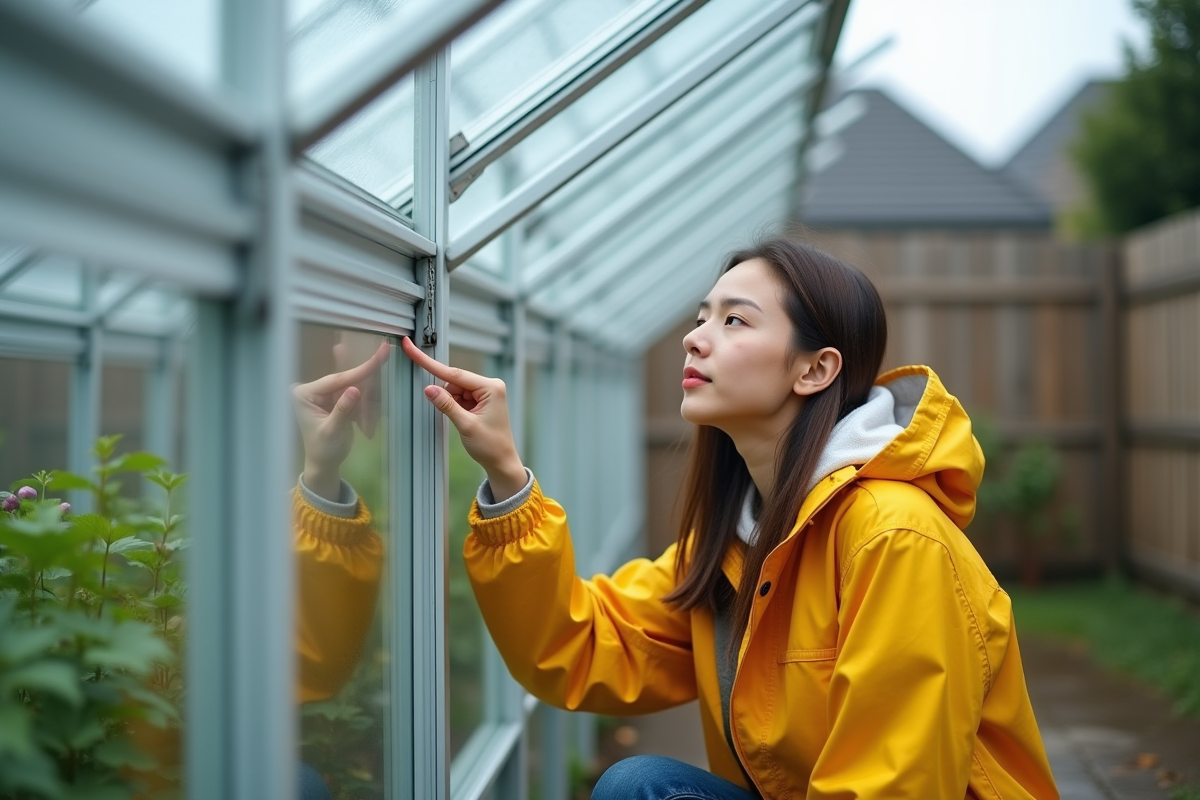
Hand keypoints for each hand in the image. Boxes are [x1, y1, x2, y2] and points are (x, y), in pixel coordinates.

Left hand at [293, 339, 389, 500]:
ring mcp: (325, 394)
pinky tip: (365, 420)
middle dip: (365, 379)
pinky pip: (355, 395)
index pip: (336, 380)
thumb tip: (355, 389)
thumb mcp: (332, 431)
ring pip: (353, 385)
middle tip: (384, 353)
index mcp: (304, 394)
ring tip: (365, 418)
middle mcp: (313, 390)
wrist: (325, 464)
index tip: (379, 357)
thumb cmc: (324, 450)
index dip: (359, 370)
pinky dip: (365, 403)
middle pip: (345, 378)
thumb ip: (342, 410)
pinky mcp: (336, 400)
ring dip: (366, 396)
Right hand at [400, 337, 526, 501]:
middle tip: (458, 418)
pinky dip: (455, 407)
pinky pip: (459, 397)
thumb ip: (446, 405)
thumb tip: (429, 388)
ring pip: (454, 390)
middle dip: (447, 398)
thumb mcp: (465, 425)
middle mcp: (490, 385)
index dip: (430, 364)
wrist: (501, 461)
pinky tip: (465, 419)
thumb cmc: (490, 445)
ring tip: (466, 421)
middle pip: (454, 382)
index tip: (412, 349)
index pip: (454, 373)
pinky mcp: (481, 399)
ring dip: (452, 404)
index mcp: (491, 387)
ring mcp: (485, 392)